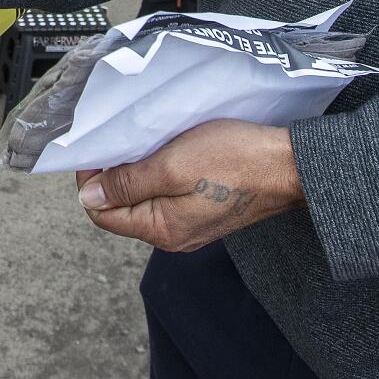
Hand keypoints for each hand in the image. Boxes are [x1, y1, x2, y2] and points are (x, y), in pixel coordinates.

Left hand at [75, 120, 303, 252]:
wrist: (289, 165)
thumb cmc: (234, 160)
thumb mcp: (171, 166)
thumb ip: (128, 184)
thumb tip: (89, 197)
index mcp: (161, 230)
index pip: (102, 214)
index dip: (91, 182)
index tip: (97, 150)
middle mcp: (173, 236)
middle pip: (122, 208)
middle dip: (115, 176)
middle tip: (123, 142)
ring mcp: (191, 225)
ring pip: (145, 199)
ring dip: (139, 172)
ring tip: (147, 144)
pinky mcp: (205, 211)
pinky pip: (168, 195)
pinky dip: (161, 174)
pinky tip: (169, 153)